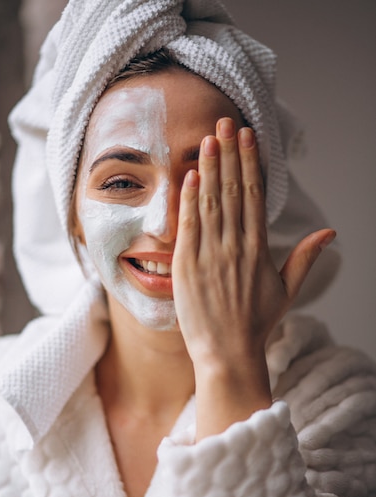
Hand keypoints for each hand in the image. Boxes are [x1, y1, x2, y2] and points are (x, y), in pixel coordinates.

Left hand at [172, 118, 334, 437]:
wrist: (228, 355)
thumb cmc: (257, 324)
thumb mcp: (286, 291)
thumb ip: (305, 258)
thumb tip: (330, 232)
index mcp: (258, 249)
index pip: (254, 195)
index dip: (250, 163)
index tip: (248, 137)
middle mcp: (235, 246)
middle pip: (231, 191)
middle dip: (229, 154)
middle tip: (226, 122)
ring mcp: (209, 256)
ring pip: (210, 203)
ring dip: (209, 168)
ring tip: (208, 139)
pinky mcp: (186, 268)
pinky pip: (188, 227)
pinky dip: (189, 200)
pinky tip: (190, 175)